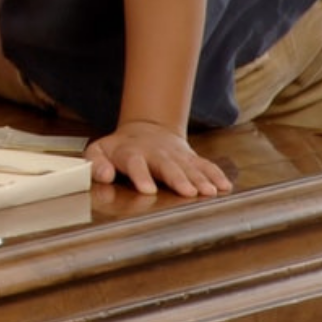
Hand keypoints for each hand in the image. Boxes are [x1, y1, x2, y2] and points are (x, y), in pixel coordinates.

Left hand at [86, 120, 231, 196]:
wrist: (146, 130)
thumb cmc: (120, 148)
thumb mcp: (100, 150)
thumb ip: (96, 162)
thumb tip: (103, 176)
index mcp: (131, 153)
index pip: (135, 163)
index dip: (141, 175)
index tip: (147, 190)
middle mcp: (156, 154)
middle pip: (167, 166)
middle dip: (178, 178)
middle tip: (187, 192)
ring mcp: (176, 156)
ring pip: (189, 167)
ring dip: (200, 179)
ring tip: (209, 192)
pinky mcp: (191, 158)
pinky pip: (205, 165)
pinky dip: (216, 175)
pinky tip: (224, 187)